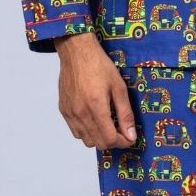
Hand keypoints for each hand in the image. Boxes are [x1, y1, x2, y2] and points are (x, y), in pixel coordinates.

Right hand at [53, 33, 137, 148]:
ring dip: (99, 138)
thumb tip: (131, 135)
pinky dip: (86, 132)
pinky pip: (75, 131)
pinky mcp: (63, 110)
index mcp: (96, 107)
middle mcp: (80, 113)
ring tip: (107, 125)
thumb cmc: (99, 65)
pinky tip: (93, 119)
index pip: (110, 139)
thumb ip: (125, 114)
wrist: (76, 52)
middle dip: (113, 141)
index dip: (123, 142)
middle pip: (98, 143)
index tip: (129, 136)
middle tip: (121, 131)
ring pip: (85, 140)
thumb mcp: (119, 87)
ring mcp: (70, 113)